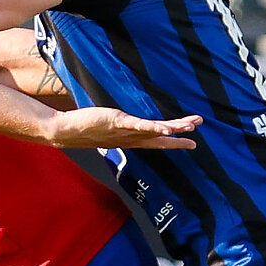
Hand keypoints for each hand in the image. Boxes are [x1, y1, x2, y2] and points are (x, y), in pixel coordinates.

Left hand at [43, 109, 202, 149]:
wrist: (67, 132)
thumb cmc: (86, 129)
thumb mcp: (108, 129)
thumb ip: (119, 127)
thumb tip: (124, 124)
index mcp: (131, 139)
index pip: (157, 140)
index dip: (174, 141)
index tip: (192, 142)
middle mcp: (131, 138)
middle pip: (160, 136)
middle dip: (180, 133)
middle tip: (198, 126)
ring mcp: (125, 131)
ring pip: (153, 130)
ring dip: (173, 128)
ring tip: (190, 126)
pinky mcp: (117, 123)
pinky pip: (138, 126)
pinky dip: (152, 127)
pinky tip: (165, 127)